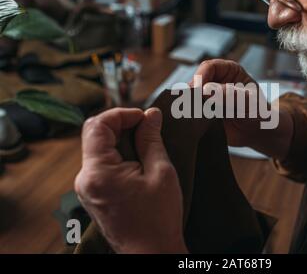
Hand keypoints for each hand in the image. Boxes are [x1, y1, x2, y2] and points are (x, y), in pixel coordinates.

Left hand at [75, 108, 187, 253]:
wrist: (151, 252)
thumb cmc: (158, 219)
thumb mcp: (161, 172)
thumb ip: (152, 140)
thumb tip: (151, 115)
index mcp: (99, 172)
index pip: (98, 125)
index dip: (121, 114)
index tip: (144, 117)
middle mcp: (85, 178)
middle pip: (96, 135)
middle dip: (123, 125)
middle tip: (149, 128)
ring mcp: (87, 187)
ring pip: (99, 149)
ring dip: (122, 140)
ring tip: (147, 145)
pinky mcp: (93, 193)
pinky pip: (101, 164)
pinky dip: (119, 155)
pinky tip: (139, 161)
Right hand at [190, 60, 292, 159]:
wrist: (257, 133)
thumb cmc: (259, 112)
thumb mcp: (249, 101)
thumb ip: (230, 95)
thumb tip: (207, 91)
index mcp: (229, 70)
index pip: (209, 67)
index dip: (201, 77)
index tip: (198, 90)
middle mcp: (217, 81)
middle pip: (197, 80)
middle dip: (193, 91)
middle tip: (193, 103)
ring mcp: (208, 96)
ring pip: (192, 95)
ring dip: (191, 103)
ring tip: (196, 112)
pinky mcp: (203, 111)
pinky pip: (192, 109)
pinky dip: (192, 114)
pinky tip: (196, 120)